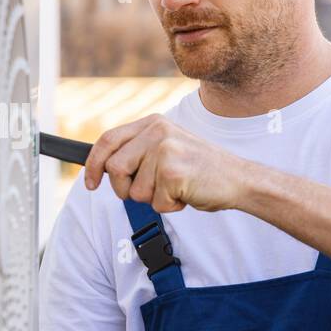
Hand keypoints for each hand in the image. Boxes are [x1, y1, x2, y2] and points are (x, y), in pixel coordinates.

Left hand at [83, 114, 249, 212]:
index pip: (108, 140)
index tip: (91, 184)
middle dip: (125, 190)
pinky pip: (155, 203)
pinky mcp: (172, 172)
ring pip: (134, 191)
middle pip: (114, 168)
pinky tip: (186, 194)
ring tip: (176, 188)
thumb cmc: (201, 169)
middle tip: (150, 192)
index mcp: (153, 123)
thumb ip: (139, 151)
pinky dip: (170, 207)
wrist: (238, 178)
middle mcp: (157, 131)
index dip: (93, 164)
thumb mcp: (167, 148)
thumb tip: (103, 167)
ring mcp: (164, 150)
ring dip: (153, 199)